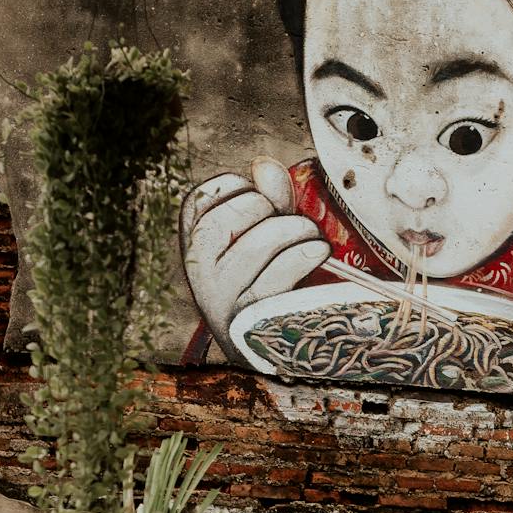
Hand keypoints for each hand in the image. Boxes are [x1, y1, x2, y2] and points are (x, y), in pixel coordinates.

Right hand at [180, 158, 328, 363]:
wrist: (271, 347)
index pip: (200, 200)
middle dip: (264, 208)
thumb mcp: (263, 234)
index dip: (239, 189)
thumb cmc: (268, 279)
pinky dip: (304, 255)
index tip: (263, 203)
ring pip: (252, 247)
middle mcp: (199, 273)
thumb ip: (267, 198)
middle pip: (220, 222)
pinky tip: (317, 252)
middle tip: (292, 219)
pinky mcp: (252, 321)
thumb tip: (265, 165)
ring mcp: (222, 299)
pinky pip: (278, 277)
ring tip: (311, 236)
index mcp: (194, 244)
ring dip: (292, 231)